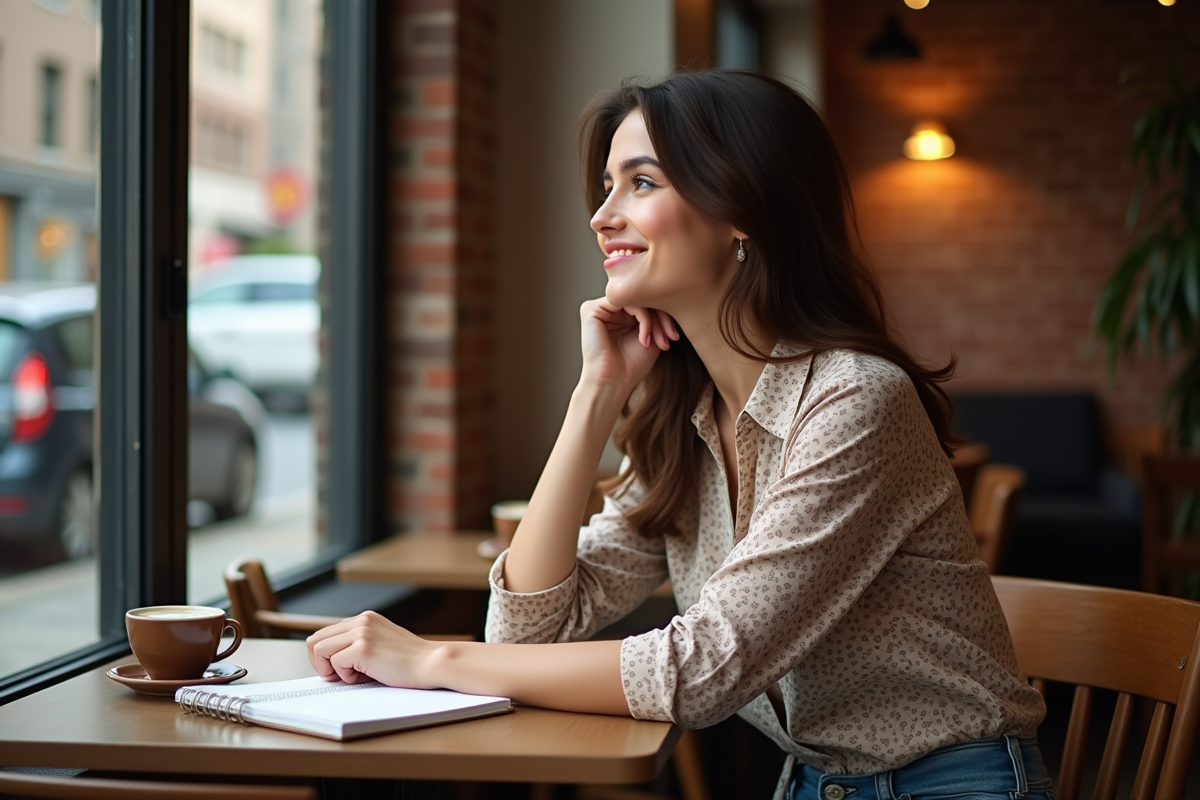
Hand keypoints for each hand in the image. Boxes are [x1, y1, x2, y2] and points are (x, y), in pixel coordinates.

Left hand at [306, 611, 436, 687]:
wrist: (431, 663)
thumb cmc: (410, 660)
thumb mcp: (381, 642)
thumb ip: (360, 643)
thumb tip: (332, 659)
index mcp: (365, 619)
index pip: (325, 633)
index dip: (324, 656)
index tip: (335, 669)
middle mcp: (361, 621)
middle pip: (314, 640)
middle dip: (320, 663)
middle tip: (337, 675)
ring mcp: (361, 633)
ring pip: (319, 650)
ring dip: (332, 669)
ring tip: (354, 675)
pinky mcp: (362, 648)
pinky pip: (334, 664)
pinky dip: (346, 676)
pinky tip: (366, 676)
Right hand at [579, 298, 678, 392]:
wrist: (614, 383)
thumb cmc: (631, 366)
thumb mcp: (652, 335)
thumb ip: (656, 315)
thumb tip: (669, 295)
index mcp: (621, 314)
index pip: (647, 302)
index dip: (665, 315)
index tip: (674, 336)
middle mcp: (610, 309)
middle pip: (643, 298)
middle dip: (662, 317)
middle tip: (671, 337)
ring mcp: (600, 308)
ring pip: (637, 299)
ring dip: (654, 320)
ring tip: (657, 341)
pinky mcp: (591, 309)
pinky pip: (626, 302)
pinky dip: (642, 318)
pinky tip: (644, 338)